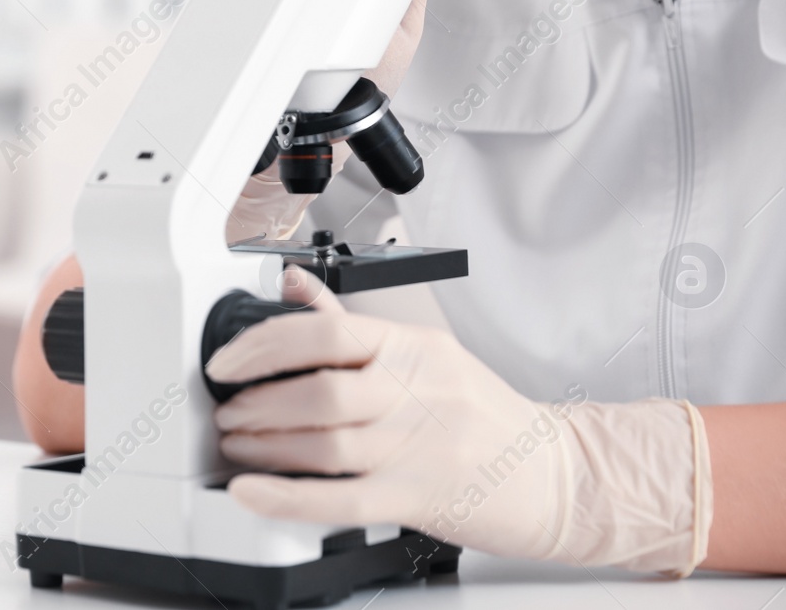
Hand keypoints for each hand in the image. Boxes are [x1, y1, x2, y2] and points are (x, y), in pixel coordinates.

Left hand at [206, 270, 711, 573]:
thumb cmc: (486, 415)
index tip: (226, 362)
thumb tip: (294, 285)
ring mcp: (422, 448)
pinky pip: (342, 499)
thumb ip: (353, 323)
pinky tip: (254, 493)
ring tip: (237, 447)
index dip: (263, 345)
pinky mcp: (421, 499)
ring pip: (327, 445)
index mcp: (414, 348)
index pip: (325, 333)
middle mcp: (418, 392)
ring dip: (265, 448)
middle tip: (227, 413)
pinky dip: (288, 497)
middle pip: (321, 392)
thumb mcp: (428, 353)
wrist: (559, 474)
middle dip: (257, 404)